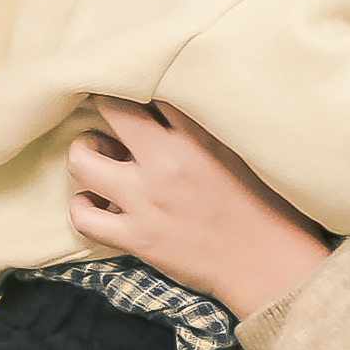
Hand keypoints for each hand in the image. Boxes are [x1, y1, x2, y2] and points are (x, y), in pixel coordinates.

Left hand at [68, 99, 334, 313]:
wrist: (268, 265)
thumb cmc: (264, 205)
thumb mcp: (240, 149)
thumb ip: (203, 124)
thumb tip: (170, 101)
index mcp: (198, 134)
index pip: (151, 88)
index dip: (135, 84)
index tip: (131, 87)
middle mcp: (166, 162)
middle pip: (110, 111)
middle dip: (103, 109)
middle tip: (111, 122)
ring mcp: (146, 201)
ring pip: (81, 162)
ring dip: (83, 156)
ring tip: (97, 160)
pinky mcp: (136, 237)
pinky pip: (83, 217)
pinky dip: (82, 207)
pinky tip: (95, 204)